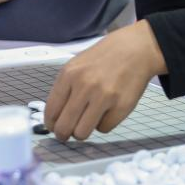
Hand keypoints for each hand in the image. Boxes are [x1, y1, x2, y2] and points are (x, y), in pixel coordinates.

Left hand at [44, 20, 166, 140]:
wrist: (134, 50)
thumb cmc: (103, 58)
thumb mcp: (77, 65)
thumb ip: (65, 88)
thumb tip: (55, 117)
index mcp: (69, 74)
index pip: (51, 111)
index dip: (50, 124)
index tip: (53, 127)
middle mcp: (84, 86)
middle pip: (64, 127)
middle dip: (63, 134)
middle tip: (67, 134)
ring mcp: (103, 97)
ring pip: (82, 133)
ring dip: (82, 132)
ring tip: (86, 122)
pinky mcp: (121, 107)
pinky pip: (104, 129)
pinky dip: (103, 124)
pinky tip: (106, 111)